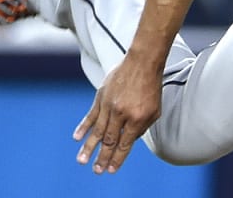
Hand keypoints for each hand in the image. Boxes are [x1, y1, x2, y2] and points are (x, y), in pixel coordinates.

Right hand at [72, 54, 161, 173]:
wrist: (142, 62)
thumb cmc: (150, 86)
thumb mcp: (154, 111)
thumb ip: (142, 128)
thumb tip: (129, 141)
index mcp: (137, 119)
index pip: (125, 144)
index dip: (117, 159)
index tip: (111, 170)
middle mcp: (122, 114)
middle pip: (109, 141)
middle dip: (102, 158)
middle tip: (96, 170)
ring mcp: (110, 105)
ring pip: (98, 131)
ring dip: (89, 148)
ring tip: (82, 160)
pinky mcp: (101, 97)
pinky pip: (91, 115)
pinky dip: (83, 127)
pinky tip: (77, 138)